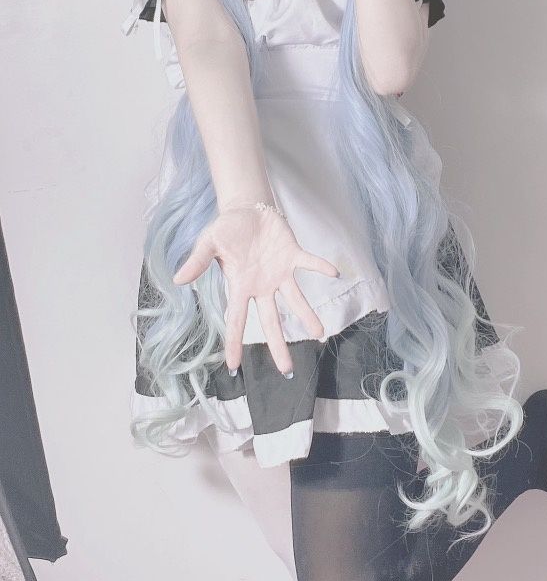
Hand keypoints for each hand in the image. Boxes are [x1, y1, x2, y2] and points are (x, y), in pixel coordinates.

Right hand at [172, 204, 339, 375]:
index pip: (236, 319)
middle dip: (278, 345)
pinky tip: (334, 273)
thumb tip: (178, 280)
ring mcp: (279, 272)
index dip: (234, 342)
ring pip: (295, 299)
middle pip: (270, 321)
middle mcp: (262, 286)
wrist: (245, 209)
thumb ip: (197, 261)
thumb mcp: (208, 243)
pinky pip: (309, 263)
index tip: (233, 367)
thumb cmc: (226, 230)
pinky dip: (320, 266)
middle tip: (288, 371)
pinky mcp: (292, 254)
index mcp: (240, 286)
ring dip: (307, 315)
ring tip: (320, 332)